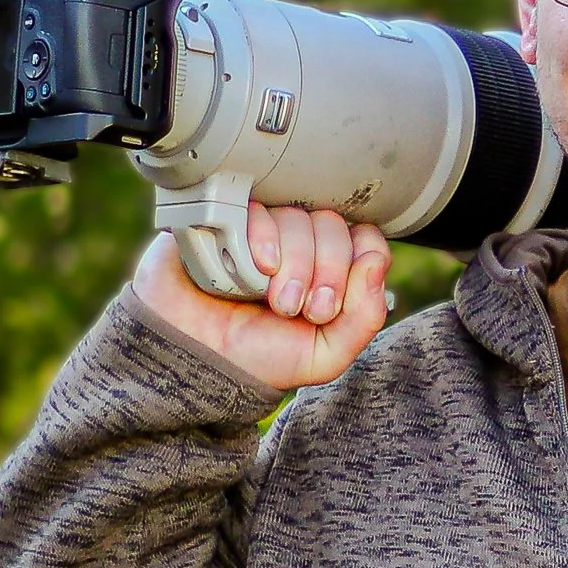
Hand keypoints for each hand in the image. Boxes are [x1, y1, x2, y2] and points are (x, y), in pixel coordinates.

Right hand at [132, 206, 392, 391]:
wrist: (189, 360)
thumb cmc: (253, 356)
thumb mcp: (324, 354)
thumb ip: (364, 317)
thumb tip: (378, 261)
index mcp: (326, 269)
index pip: (364, 239)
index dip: (355, 265)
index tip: (327, 307)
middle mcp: (298, 243)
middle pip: (333, 225)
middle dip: (323, 270)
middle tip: (295, 308)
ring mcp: (262, 228)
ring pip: (297, 216)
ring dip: (292, 262)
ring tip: (269, 297)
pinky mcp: (226, 216)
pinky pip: (258, 207)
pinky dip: (262, 238)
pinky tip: (254, 267)